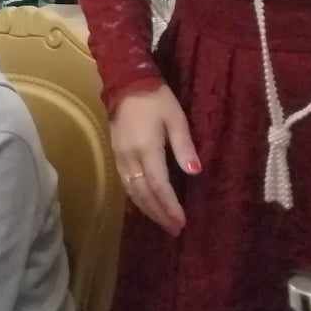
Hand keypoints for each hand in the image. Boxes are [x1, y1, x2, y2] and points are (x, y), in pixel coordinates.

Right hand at [111, 84, 198, 235]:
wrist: (125, 81)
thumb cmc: (156, 98)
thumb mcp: (176, 118)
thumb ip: (184, 146)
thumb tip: (194, 172)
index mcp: (146, 148)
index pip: (158, 185)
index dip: (169, 206)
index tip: (181, 222)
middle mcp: (130, 157)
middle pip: (143, 193)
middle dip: (159, 213)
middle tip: (174, 229)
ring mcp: (120, 155)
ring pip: (131, 190)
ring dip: (147, 209)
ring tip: (162, 222)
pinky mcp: (116, 153)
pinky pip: (125, 182)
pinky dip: (136, 197)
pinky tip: (145, 204)